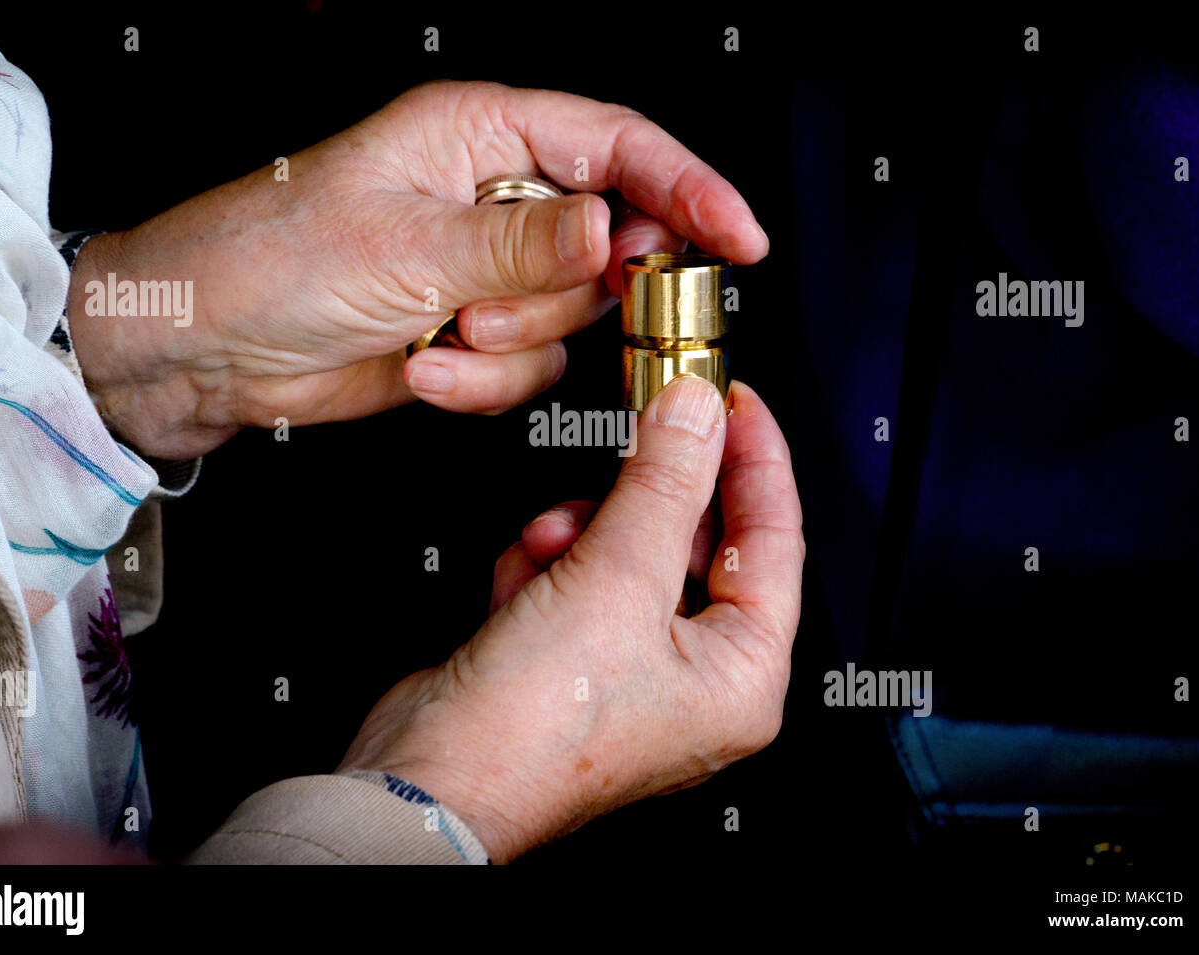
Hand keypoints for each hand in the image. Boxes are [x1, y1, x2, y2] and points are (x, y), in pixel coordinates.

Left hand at [66, 81, 768, 458]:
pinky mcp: (469, 334)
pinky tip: (423, 365)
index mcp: (480, 136)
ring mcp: (483, 272)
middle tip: (520, 307)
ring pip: (568, 319)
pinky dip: (480, 381)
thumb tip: (617, 231)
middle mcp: (492, 200)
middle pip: (608, 242)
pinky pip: (524, 370)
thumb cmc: (269, 257)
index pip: (616, 147)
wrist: (206, 347)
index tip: (737, 237)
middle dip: (574, 291)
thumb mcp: (407, 242)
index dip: (687, 188)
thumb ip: (525, 244)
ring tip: (441, 331)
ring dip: (511, 343)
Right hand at [338, 377, 802, 861]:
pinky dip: (541, 568)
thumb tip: (697, 414)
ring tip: (549, 547)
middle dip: (641, 500)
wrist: (426, 778)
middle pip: (690, 542)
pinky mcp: (568, 658)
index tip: (732, 401)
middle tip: (634, 439)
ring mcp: (627, 669)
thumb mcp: (617, 580)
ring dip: (579, 535)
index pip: (772, 541)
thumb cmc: (535, 732)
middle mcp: (694, 680)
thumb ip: (665, 484)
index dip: (755, 459)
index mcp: (742, 677)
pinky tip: (518, 586)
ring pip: (623, 551)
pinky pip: (573, 578)